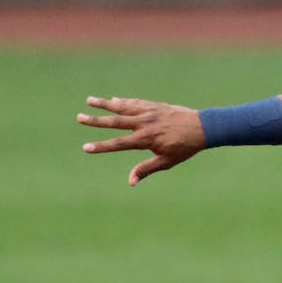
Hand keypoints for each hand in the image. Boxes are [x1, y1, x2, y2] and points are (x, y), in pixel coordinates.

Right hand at [78, 96, 206, 185]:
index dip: (101, 146)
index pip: (118, 144)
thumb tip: (131, 182)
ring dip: (104, 104)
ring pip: (122, 107)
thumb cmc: (185, 148)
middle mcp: (144, 123)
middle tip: (79, 117)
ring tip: (89, 100)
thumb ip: (146, 169)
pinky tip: (113, 100)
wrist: (202, 128)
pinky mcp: (153, 105)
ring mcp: (148, 112)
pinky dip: (122, 102)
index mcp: (145, 139)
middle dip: (95, 120)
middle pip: (115, 121)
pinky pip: (134, 103)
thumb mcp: (166, 162)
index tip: (86, 147)